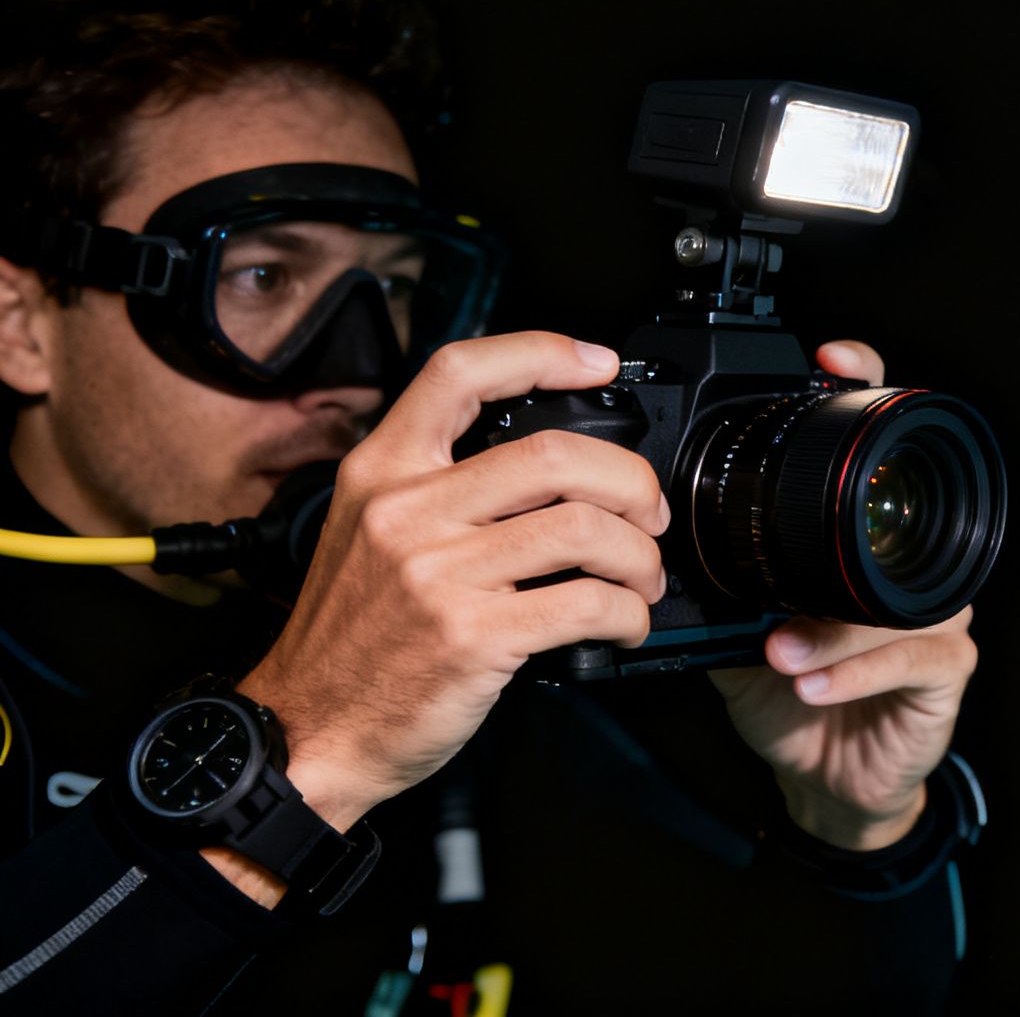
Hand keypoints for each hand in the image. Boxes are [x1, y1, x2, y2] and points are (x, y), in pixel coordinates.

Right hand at [239, 332, 670, 833]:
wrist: (307, 731)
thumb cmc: (350, 641)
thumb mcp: (367, 535)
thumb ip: (438, 489)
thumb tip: (550, 469)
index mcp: (381, 472)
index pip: (458, 374)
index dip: (540, 352)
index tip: (597, 364)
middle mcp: (406, 512)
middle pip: (555, 453)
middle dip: (630, 481)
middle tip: (649, 512)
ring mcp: (438, 573)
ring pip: (583, 527)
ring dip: (639, 555)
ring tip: (642, 577)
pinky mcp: (471, 635)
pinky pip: (585, 603)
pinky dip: (627, 613)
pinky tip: (623, 623)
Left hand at [708, 340, 978, 850]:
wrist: (827, 781)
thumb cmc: (788, 693)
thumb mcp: (734, 626)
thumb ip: (713, 577)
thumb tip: (643, 530)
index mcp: (859, 539)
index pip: (872, 444)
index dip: (862, 389)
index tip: (827, 360)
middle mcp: (906, 566)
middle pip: (906, 509)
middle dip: (862, 509)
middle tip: (810, 519)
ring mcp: (936, 616)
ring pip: (897, 600)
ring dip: (832, 628)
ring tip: (780, 647)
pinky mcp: (945, 672)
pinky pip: (908, 659)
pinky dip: (851, 672)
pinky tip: (807, 684)